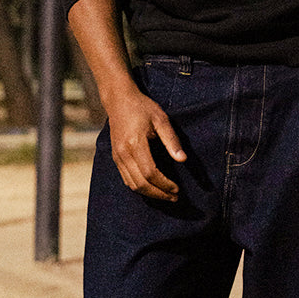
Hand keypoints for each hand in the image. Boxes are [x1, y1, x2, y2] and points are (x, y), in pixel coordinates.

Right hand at [105, 86, 186, 200]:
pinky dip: (139, 187)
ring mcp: (117, 157)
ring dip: (150, 194)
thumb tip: (183, 160)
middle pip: (140, 184)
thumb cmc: (142, 107)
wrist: (119, 100)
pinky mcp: (115, 157)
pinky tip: (152, 188)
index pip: (150, 173)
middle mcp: (123, 153)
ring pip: (132, 185)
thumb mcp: (161, 119)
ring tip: (166, 195)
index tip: (177, 189)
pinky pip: (126, 179)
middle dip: (159, 194)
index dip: (164, 184)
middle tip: (174, 197)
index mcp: (135, 144)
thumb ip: (172, 140)